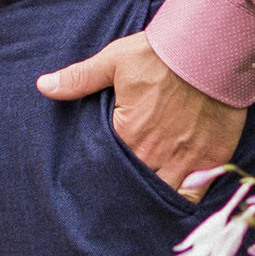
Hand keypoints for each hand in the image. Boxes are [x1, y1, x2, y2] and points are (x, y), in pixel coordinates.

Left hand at [37, 31, 244, 196]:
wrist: (212, 50)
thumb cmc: (162, 54)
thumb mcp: (115, 61)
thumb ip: (79, 79)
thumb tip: (42, 86)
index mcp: (126, 134)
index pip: (105, 166)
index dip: (102, 171)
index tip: (99, 174)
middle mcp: (152, 155)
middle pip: (131, 186)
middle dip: (124, 190)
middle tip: (116, 197)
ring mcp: (183, 161)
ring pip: (159, 195)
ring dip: (149, 199)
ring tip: (140, 204)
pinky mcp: (210, 160)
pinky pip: (191, 196)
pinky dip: (181, 203)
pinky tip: (172, 205)